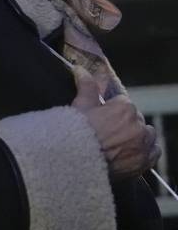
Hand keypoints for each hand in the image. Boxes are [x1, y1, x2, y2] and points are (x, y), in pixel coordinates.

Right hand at [71, 67, 158, 181]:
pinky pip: (154, 151)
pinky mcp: (145, 160)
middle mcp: (137, 124)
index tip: (102, 120)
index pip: (123, 105)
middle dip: (124, 124)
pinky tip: (131, 152)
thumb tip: (80, 68)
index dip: (111, 112)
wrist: (74, 160)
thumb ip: (86, 86)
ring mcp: (143, 143)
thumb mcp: (80, 106)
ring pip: (147, 134)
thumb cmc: (75, 132)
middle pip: (135, 119)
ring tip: (120, 144)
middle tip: (107, 134)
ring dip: (138, 136)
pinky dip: (146, 151)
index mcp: (124, 108)